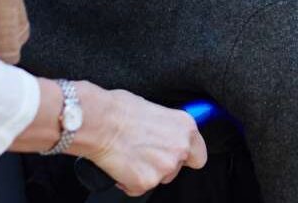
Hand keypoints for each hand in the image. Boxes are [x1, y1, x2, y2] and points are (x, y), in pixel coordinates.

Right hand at [67, 82, 207, 195]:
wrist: (98, 122)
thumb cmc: (119, 109)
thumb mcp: (154, 109)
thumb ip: (167, 126)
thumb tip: (163, 133)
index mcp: (185, 127)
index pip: (199, 154)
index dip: (186, 155)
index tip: (176, 154)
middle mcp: (179, 148)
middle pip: (177, 168)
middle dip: (161, 163)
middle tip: (143, 150)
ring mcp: (164, 168)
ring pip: (158, 179)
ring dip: (145, 171)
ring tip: (129, 153)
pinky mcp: (145, 183)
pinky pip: (138, 188)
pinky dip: (128, 181)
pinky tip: (120, 163)